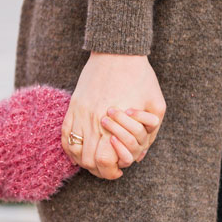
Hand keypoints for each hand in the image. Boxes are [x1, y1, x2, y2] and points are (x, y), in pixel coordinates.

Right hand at [61, 52, 165, 178]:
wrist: (118, 51)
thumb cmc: (141, 76)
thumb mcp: (156, 104)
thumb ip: (151, 132)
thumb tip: (140, 156)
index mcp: (115, 122)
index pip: (104, 160)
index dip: (110, 171)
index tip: (118, 170)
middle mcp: (94, 120)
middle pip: (87, 160)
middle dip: (97, 169)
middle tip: (107, 167)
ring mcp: (80, 112)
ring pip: (74, 149)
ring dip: (83, 159)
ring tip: (94, 159)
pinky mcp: (73, 105)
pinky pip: (65, 134)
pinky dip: (70, 146)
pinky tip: (80, 147)